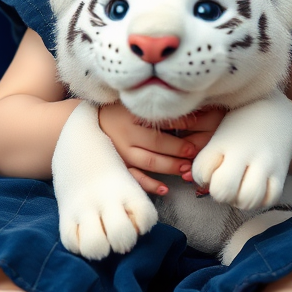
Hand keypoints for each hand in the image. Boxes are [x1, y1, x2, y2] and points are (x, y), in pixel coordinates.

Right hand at [98, 103, 225, 195]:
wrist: (90, 121)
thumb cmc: (119, 109)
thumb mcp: (135, 102)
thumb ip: (156, 105)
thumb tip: (189, 104)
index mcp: (133, 113)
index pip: (162, 118)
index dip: (184, 122)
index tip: (201, 123)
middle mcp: (127, 133)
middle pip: (156, 142)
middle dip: (179, 147)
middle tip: (194, 150)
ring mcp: (122, 151)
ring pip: (149, 161)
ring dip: (170, 165)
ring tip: (186, 167)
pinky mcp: (119, 165)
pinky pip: (135, 178)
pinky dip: (150, 184)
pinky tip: (165, 189)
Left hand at [192, 95, 291, 209]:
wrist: (276, 111)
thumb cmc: (239, 123)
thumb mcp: (220, 130)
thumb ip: (206, 152)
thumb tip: (188, 175)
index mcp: (223, 140)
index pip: (201, 171)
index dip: (201, 177)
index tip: (209, 171)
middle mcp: (243, 152)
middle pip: (224, 189)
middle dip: (220, 194)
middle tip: (224, 185)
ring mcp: (264, 162)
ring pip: (248, 198)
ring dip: (240, 201)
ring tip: (240, 190)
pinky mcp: (281, 171)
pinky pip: (270, 199)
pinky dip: (260, 201)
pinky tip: (256, 190)